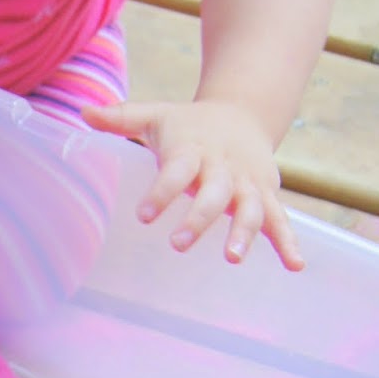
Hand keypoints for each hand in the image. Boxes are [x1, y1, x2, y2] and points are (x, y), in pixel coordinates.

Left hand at [82, 99, 303, 269]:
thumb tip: (82, 112)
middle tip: (178, 243)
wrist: (243, 112)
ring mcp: (247, 183)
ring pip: (251, 208)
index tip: (143, 215)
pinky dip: (289, 242)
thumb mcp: (156, 115)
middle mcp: (223, 167)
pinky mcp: (266, 195)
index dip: (162, 191)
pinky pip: (281, 220)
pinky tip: (295, 266)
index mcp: (193, 148)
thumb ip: (120, 118)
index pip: (176, 169)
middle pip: (214, 193)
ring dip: (244, 232)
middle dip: (199, 218)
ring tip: (233, 258)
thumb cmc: (189, 123)